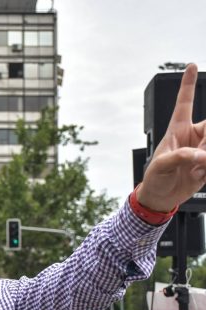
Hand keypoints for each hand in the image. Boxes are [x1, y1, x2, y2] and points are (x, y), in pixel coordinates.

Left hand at [139, 64, 205, 211]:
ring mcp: (203, 149)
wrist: (161, 197)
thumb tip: (199, 155)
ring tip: (196, 170)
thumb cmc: (154, 178)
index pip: (184, 102)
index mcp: (177, 129)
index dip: (188, 84)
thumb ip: (180, 157)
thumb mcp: (161, 165)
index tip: (190, 66)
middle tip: (200, 157)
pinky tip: (198, 176)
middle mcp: (193, 135)